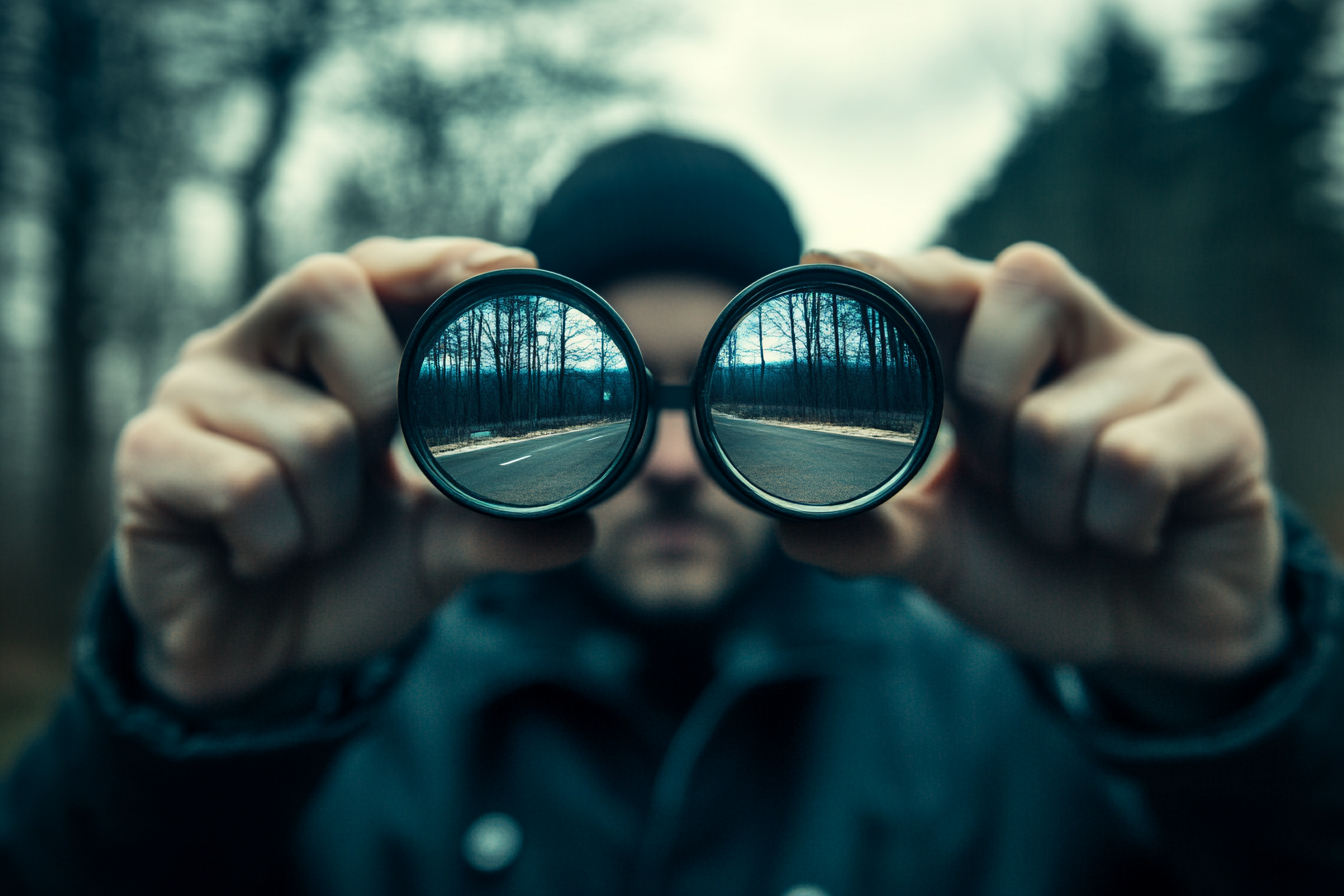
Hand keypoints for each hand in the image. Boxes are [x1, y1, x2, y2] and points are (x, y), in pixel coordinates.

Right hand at [114, 238, 592, 705]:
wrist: (259, 654)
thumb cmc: (344, 569)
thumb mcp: (437, 545)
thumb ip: (502, 525)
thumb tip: (583, 525)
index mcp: (318, 345)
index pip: (374, 267)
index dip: (437, 260)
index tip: (513, 265)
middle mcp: (249, 347)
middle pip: (325, 287)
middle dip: (386, 395)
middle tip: (382, 465)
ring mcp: (189, 394)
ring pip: (311, 426)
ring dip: (338, 514)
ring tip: (314, 537)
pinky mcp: (146, 456)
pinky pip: (248, 488)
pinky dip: (282, 544)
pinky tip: (263, 557)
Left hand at [780, 243, 1285, 725]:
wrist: (1143, 637)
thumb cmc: (1035, 565)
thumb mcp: (941, 549)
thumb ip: (870, 532)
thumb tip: (789, 528)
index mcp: (998, 345)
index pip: (945, 278)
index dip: (893, 268)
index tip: (823, 260)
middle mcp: (1079, 331)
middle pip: (1018, 286)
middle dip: (984, 407)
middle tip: (998, 473)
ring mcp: (1157, 365)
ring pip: (1056, 419)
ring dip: (1045, 508)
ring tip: (1070, 526)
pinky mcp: (1223, 418)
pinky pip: (1133, 463)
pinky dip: (1111, 527)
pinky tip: (1130, 536)